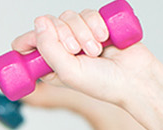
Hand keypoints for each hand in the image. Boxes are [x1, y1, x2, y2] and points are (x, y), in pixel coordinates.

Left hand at [10, 9, 154, 105]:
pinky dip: (95, 23)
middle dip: (66, 35)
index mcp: (48, 64)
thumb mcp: (67, 72)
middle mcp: (61, 48)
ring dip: (83, 32)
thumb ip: (49, 48)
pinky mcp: (95, 25)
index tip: (46, 42)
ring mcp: (78, 35)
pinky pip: (87, 12)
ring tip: (96, 50)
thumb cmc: (103, 84)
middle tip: (79, 51)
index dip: (31, 38)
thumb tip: (39, 22)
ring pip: (69, 16)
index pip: (27, 43)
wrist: (135, 78)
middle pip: (50, 24)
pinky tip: (105, 38)